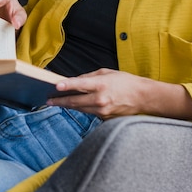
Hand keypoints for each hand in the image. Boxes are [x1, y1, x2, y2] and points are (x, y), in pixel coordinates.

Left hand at [47, 68, 191, 120]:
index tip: (55, 86)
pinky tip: (76, 104)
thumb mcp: (106, 73)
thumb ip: (89, 77)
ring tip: (57, 102)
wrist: (143, 97)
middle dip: (60, 101)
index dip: (67, 86)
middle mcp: (100, 99)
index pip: (80, 85)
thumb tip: (74, 81)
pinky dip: (82, 108)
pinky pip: (89, 112)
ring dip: (68, 105)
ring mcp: (102, 111)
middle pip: (75, 102)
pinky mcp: (104, 118)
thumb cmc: (125, 82)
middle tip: (49, 100)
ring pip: (80, 109)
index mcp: (101, 85)